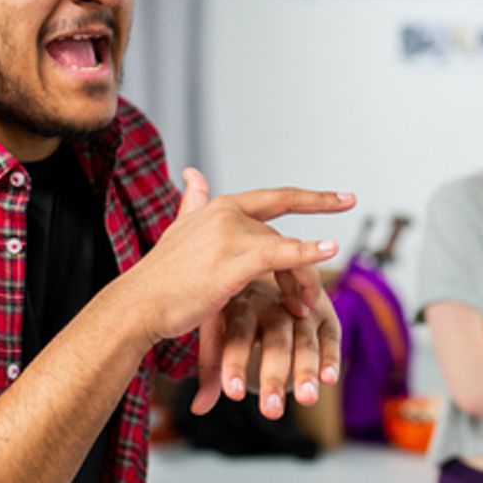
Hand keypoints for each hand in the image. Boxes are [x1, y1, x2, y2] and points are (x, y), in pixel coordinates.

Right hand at [123, 166, 353, 343]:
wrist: (137, 306)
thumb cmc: (160, 279)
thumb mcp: (179, 231)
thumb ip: (193, 202)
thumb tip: (194, 174)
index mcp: (219, 207)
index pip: (276, 198)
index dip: (313, 198)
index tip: (345, 198)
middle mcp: (227, 214)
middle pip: (282, 234)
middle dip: (303, 267)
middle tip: (314, 297)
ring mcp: (230, 234)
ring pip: (284, 250)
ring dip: (301, 280)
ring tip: (304, 309)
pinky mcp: (233, 260)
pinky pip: (280, 253)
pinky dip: (307, 252)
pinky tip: (330, 250)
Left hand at [190, 278, 340, 418]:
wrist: (263, 266)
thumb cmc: (234, 307)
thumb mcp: (218, 330)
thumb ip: (211, 369)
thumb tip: (197, 409)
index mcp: (240, 303)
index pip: (237, 334)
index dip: (235, 363)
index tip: (233, 394)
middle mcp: (272, 303)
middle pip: (274, 339)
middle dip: (273, 375)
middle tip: (271, 412)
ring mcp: (301, 307)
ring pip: (304, 339)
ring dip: (305, 370)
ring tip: (305, 400)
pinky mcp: (325, 312)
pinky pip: (331, 336)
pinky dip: (330, 357)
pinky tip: (329, 379)